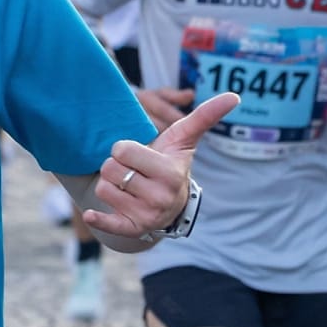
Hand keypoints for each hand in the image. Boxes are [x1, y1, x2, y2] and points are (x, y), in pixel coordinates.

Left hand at [81, 92, 236, 240]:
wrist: (171, 203)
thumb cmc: (172, 162)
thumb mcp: (184, 139)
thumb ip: (204, 116)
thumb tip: (234, 96)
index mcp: (170, 173)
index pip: (121, 150)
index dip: (123, 149)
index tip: (137, 153)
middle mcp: (160, 198)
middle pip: (109, 169)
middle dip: (115, 166)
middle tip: (132, 171)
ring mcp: (147, 216)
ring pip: (104, 189)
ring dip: (110, 185)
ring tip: (128, 186)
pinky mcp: (132, 229)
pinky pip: (107, 224)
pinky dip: (97, 219)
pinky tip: (91, 215)